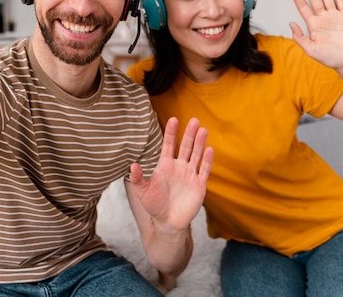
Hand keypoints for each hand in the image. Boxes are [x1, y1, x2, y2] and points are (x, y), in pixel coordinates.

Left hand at [129, 117, 212, 231]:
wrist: (168, 222)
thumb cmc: (154, 205)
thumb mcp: (142, 192)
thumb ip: (138, 178)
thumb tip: (133, 165)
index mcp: (165, 165)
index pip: (168, 145)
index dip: (171, 133)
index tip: (173, 119)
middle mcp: (179, 167)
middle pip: (185, 146)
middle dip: (189, 134)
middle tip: (194, 120)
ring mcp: (190, 175)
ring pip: (196, 155)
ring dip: (199, 143)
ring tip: (202, 130)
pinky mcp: (199, 185)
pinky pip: (204, 170)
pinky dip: (207, 160)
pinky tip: (209, 149)